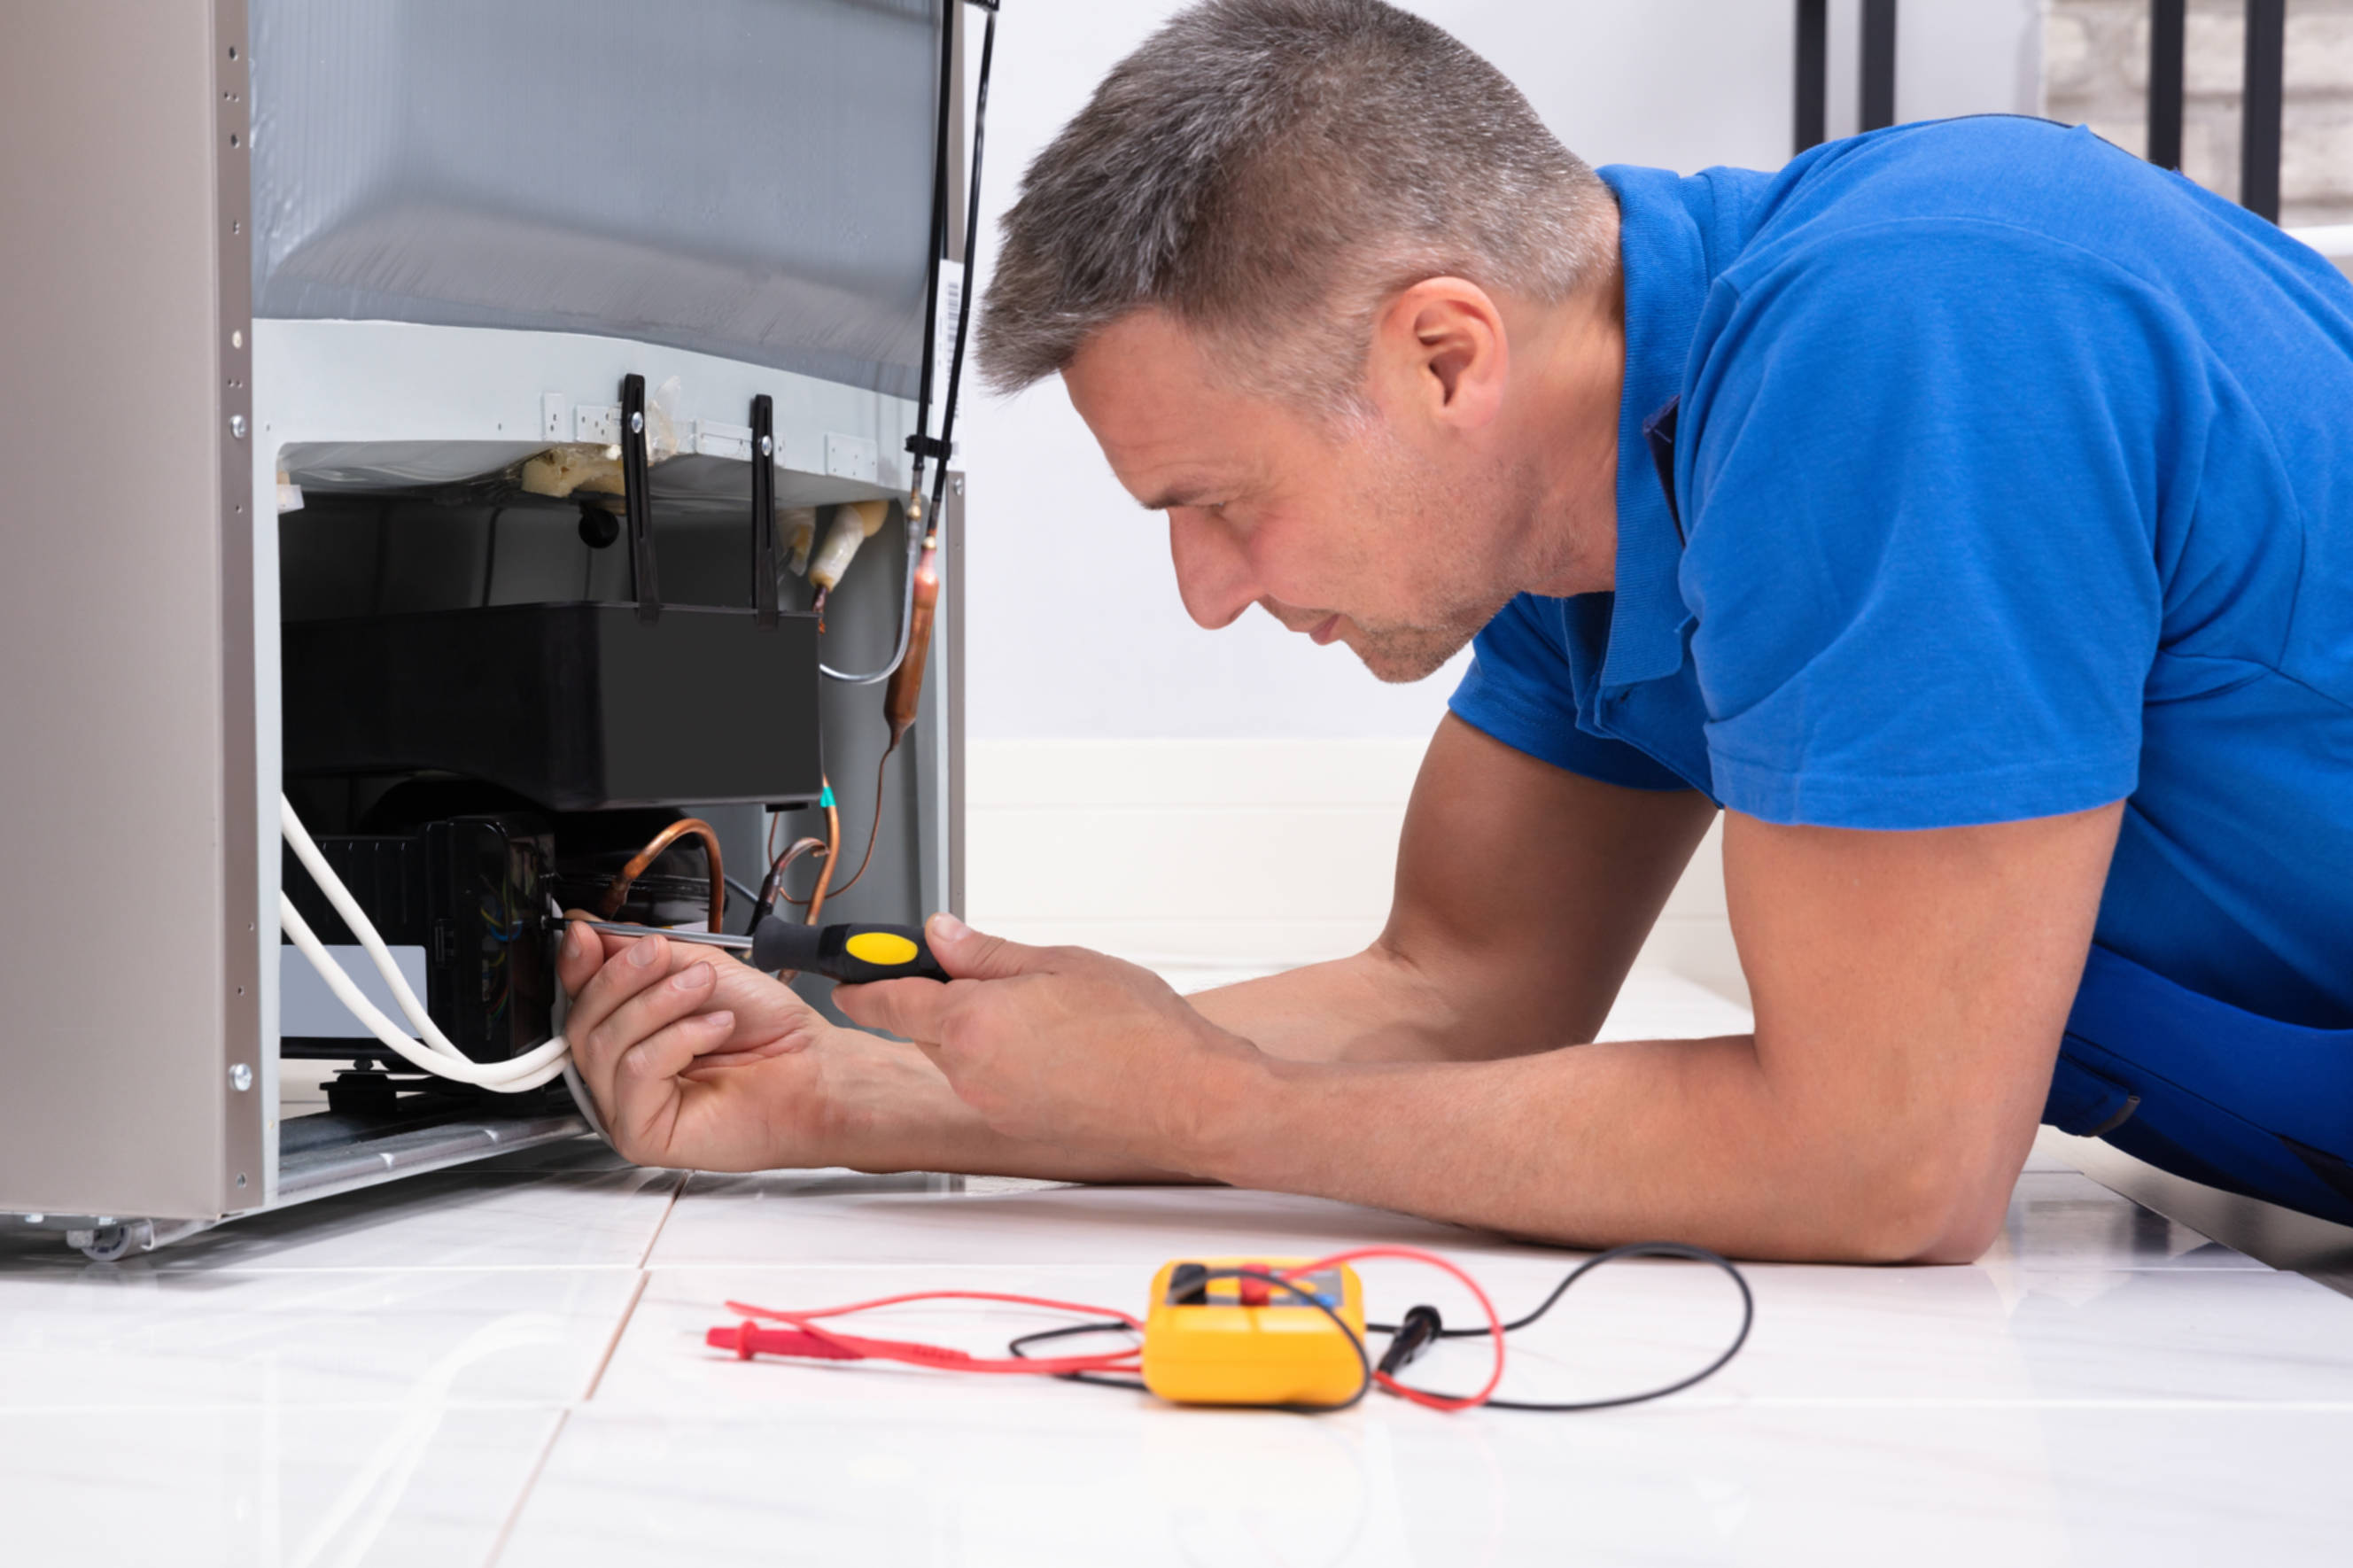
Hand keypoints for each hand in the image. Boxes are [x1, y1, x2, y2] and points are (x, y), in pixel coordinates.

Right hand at [557, 914, 850, 1170]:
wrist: (814, 1068)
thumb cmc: (769, 1029)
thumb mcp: (698, 968)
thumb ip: (639, 952)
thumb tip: (584, 931)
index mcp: (629, 1033)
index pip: (577, 999)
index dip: (576, 964)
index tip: (587, 933)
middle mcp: (620, 1072)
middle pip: (580, 1021)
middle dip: (622, 977)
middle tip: (664, 956)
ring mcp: (626, 1106)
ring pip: (602, 1044)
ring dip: (658, 1002)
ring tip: (704, 989)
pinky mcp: (641, 1133)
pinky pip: (634, 1071)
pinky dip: (677, 1039)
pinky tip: (714, 1029)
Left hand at [835, 914, 1266, 1170]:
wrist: (1189, 1098)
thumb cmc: (1142, 1033)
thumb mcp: (1063, 963)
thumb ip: (990, 953)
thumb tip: (942, 936)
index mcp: (971, 1022)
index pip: (883, 999)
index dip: (860, 979)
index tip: (846, 969)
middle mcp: (970, 1071)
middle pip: (924, 1026)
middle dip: (946, 999)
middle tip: (997, 975)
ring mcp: (991, 1104)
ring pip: (959, 1055)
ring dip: (981, 1031)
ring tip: (1048, 1014)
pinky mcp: (1015, 1126)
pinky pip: (990, 1083)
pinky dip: (1007, 1062)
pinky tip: (1058, 1049)